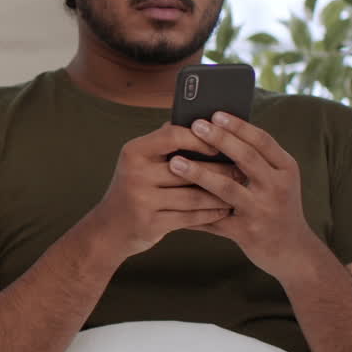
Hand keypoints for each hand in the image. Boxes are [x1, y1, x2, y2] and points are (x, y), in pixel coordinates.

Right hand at [88, 123, 235, 260]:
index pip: (172, 135)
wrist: (109, 228)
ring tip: (239, 190)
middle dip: (220, 170)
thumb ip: (164, 143)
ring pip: (193, 196)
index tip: (220, 144)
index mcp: (133, 152)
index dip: (200, 138)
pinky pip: (190, 217)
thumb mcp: (138, 162)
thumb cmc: (133, 188)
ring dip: (220, 195)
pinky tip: (224, 210)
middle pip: (189, 169)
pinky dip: (211, 214)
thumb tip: (202, 123)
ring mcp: (142, 200)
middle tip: (242, 170)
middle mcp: (135, 174)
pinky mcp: (151, 224)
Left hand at [168, 112, 317, 277]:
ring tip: (175, 162)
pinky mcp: (247, 233)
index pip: (263, 141)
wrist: (294, 251)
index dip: (238, 126)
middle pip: (246, 159)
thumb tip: (216, 129)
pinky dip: (192, 209)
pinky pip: (214, 219)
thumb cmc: (278, 205)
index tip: (215, 113)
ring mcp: (263, 212)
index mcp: (286, 169)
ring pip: (227, 189)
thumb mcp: (278, 179)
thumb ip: (256, 158)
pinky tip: (171, 199)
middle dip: (219, 140)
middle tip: (195, 125)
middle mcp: (278, 188)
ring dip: (199, 174)